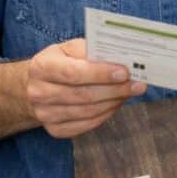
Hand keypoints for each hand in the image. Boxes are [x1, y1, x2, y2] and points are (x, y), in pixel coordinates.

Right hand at [27, 38, 146, 138]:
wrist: (39, 85)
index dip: (101, 74)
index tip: (124, 72)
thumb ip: (92, 51)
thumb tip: (122, 59)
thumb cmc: (61, 62)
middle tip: (137, 85)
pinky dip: (106, 114)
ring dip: (114, 102)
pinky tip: (116, 103)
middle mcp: (39, 92)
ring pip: (87, 112)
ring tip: (130, 92)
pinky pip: (87, 124)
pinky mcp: (55, 129)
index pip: (73, 73)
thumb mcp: (71, 48)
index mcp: (42, 67)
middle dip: (115, 90)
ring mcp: (45, 114)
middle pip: (83, 95)